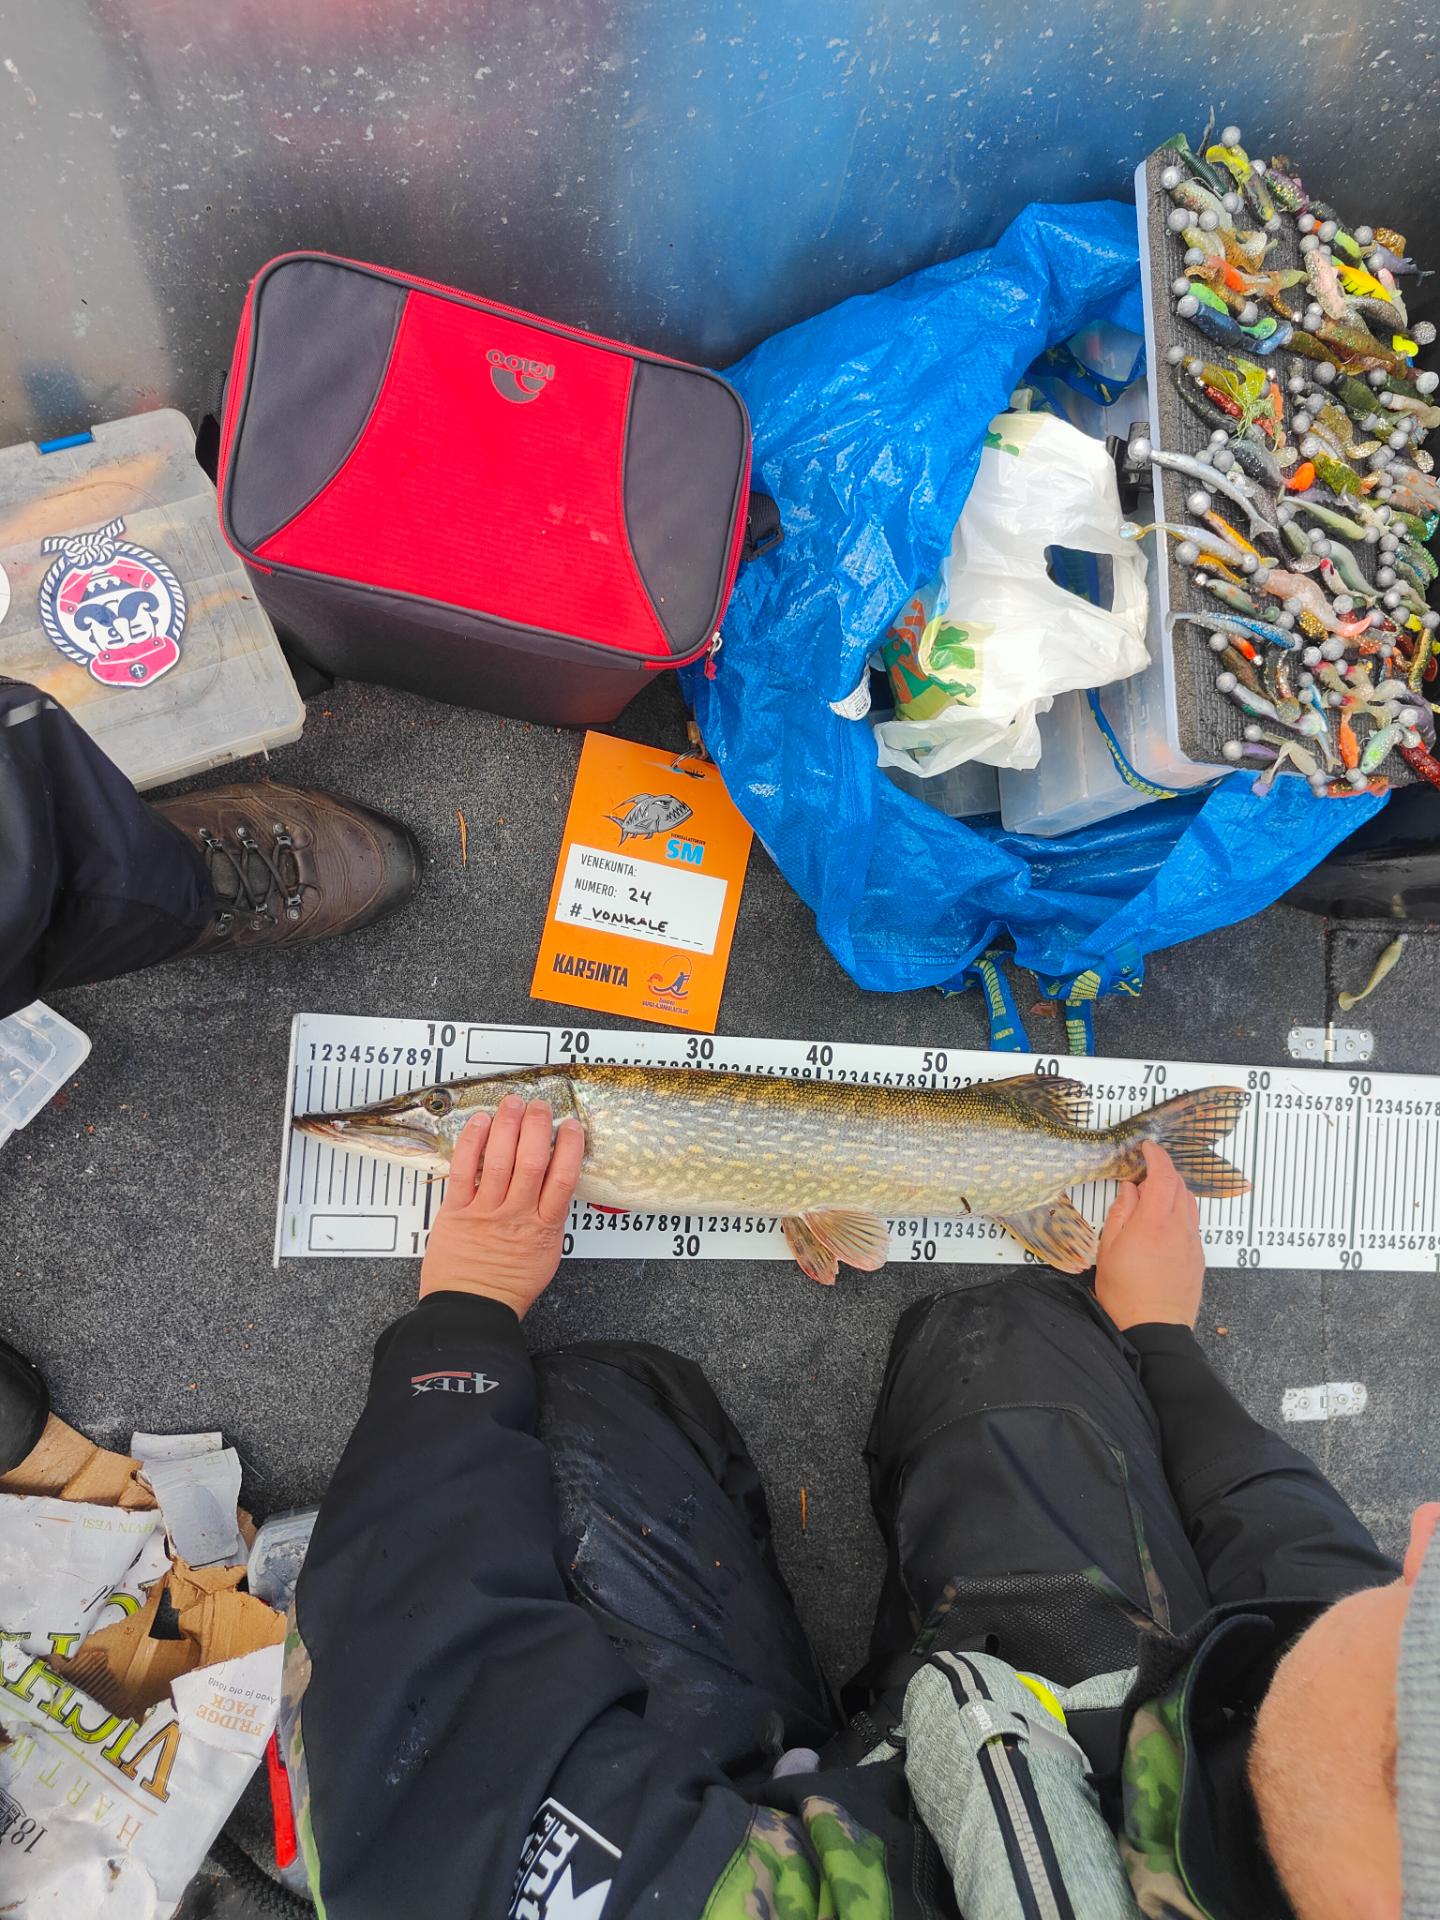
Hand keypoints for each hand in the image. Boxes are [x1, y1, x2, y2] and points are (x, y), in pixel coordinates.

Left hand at [419, 1096, 585, 1317]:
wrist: (470, 1308)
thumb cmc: (508, 1285)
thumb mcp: (546, 1253)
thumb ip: (549, 1217)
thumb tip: (554, 1183)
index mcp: (544, 1226)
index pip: (563, 1177)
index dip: (570, 1146)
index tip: (571, 1126)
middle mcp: (517, 1215)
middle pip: (532, 1160)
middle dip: (537, 1126)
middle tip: (540, 1106)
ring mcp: (486, 1212)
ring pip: (500, 1159)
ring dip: (508, 1125)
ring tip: (513, 1103)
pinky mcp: (457, 1211)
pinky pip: (465, 1170)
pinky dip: (473, 1143)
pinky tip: (481, 1123)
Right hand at [1094, 1142, 1204, 1331]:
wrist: (1154, 1329)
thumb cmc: (1126, 1295)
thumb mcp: (1108, 1250)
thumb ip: (1120, 1213)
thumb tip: (1130, 1190)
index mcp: (1153, 1223)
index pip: (1163, 1176)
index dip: (1157, 1156)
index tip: (1148, 1149)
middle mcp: (1178, 1228)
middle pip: (1180, 1186)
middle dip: (1164, 1172)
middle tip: (1144, 1173)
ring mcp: (1191, 1243)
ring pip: (1189, 1203)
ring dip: (1173, 1192)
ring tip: (1153, 1198)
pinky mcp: (1197, 1257)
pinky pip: (1191, 1223)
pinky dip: (1179, 1212)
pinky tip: (1162, 1224)